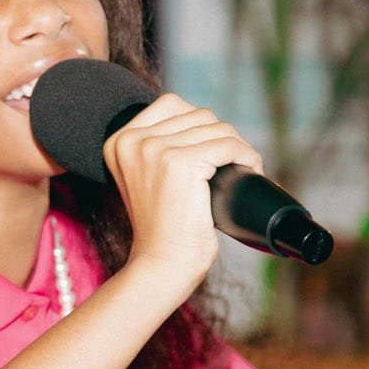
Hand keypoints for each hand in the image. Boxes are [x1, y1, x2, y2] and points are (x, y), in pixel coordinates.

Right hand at [103, 93, 263, 292]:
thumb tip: (204, 122)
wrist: (163, 264)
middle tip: (232, 165)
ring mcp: (154, 150)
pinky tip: (250, 170)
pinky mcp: (180, 163)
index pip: (171, 104)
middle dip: (222, 137)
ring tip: (242, 170)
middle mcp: (131, 141)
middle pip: (197, 114)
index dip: (200, 124)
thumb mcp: (148, 178)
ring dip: (237, 147)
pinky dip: (246, 156)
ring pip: (216, 127)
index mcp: (119, 141)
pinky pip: (228, 145)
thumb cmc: (164, 227)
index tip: (213, 151)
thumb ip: (159, 148)